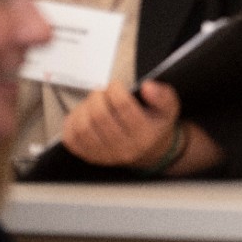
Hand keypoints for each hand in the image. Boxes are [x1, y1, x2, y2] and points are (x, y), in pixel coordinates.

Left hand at [62, 80, 181, 168]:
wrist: (150, 151)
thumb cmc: (156, 126)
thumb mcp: (169, 108)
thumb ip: (163, 95)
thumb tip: (147, 86)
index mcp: (144, 134)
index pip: (123, 107)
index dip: (115, 90)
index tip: (116, 85)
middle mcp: (123, 147)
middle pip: (100, 116)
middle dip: (97, 97)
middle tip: (102, 91)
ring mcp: (104, 154)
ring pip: (83, 128)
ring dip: (83, 109)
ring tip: (92, 102)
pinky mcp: (90, 156)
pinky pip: (71, 140)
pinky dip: (71, 123)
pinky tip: (82, 115)